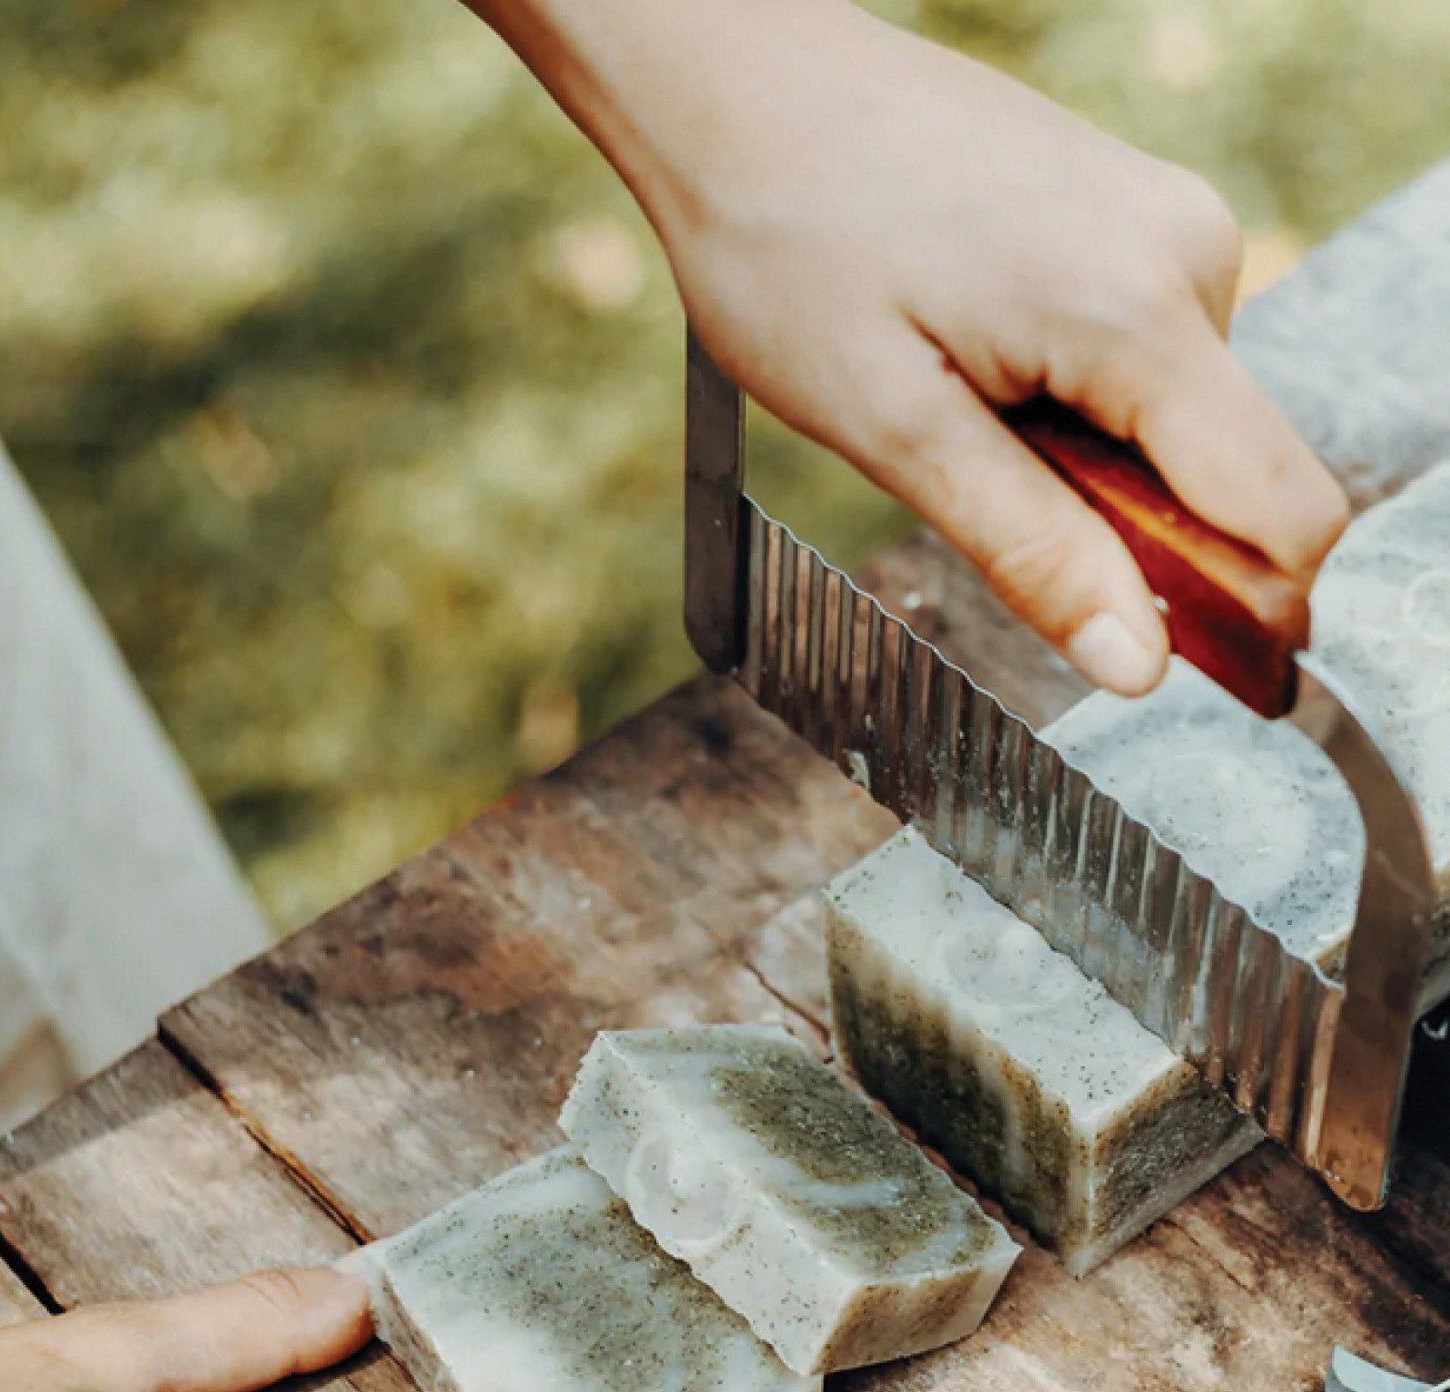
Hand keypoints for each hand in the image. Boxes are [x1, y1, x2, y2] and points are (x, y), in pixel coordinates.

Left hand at [480, 0, 1349, 692]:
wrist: (742, 84)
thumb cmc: (789, 244)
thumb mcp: (893, 429)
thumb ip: (1031, 548)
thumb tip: (1137, 664)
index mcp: (1141, 314)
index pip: (1281, 511)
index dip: (1250, 618)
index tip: (1181, 676)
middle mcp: (1189, 254)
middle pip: (1234, 474)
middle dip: (1140, 537)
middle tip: (985, 504)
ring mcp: (1164, 223)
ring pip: (1181, 420)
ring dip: (1093, 467)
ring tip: (954, 407)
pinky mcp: (1129, 216)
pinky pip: (1145, 358)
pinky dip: (1078, 405)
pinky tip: (975, 363)